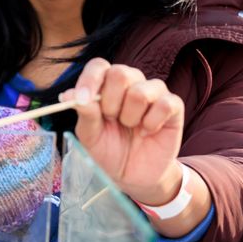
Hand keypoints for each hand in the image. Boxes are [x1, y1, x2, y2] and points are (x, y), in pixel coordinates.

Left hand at [62, 58, 184, 205]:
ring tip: (130, 127)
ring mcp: (153, 92)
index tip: (82, 99)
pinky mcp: (173, 105)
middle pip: (120, 73)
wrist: (132, 175)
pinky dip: (152, 123)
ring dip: (130, 116)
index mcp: (106, 84)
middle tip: (112, 120)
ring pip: (141, 91)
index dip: (90, 79)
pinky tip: (146, 131)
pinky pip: (165, 104)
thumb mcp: (90, 136)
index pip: (98, 66)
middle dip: (111, 102)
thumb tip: (69, 95)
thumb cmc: (109, 150)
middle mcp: (130, 82)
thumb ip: (84, 114)